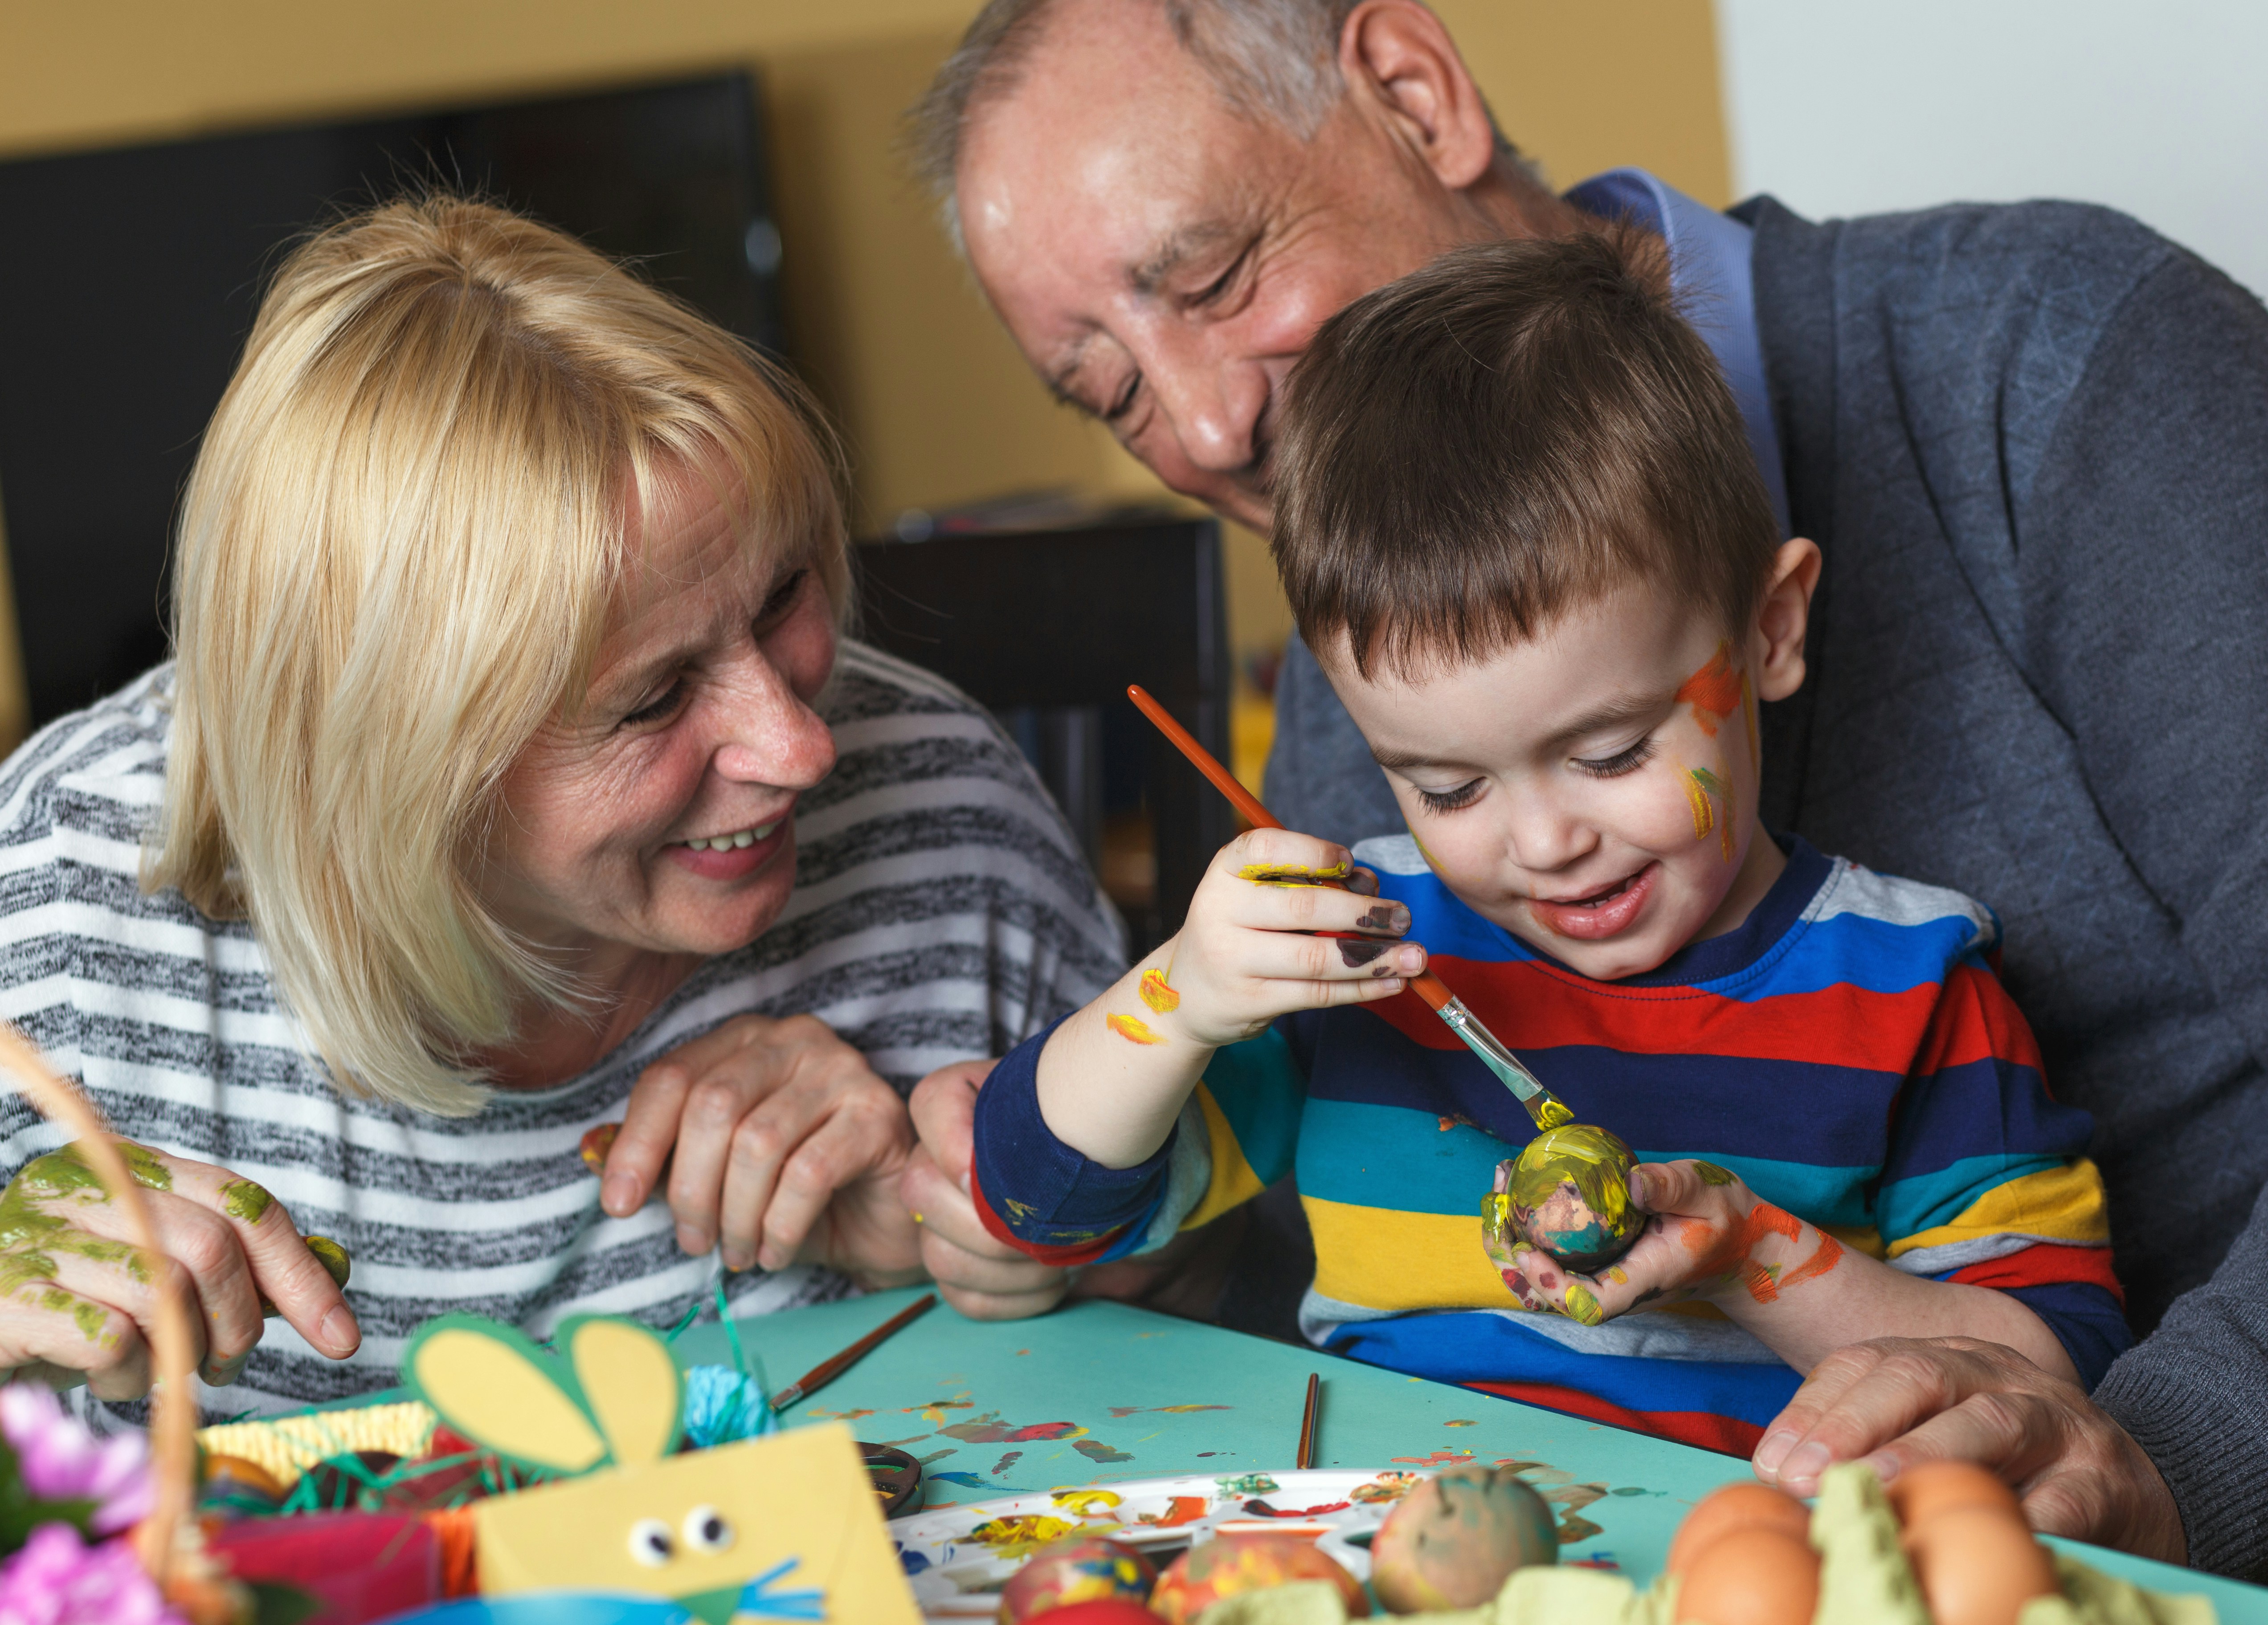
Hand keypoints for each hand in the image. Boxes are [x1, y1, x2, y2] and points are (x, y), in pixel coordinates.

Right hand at [0, 1143, 357, 1399]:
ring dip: (176, 1355)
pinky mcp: (8, 1298)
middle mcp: (82, 1186)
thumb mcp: (158, 1271)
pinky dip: (126, 1374)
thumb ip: (240, 1264)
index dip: (300, 1272)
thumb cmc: (74, 1304)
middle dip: (240, 1323)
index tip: (342, 1336)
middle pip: (212, 1247)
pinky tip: (105, 1377)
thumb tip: (336, 1272)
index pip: (243, 1203)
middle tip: (225, 1366)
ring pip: (162, 1294)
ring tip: (152, 1371)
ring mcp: (37, 1238)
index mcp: (128, 1166)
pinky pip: (110, 1339)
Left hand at [602, 1014, 917, 1283]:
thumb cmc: (797, 1192)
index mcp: (745, 1041)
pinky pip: (808, 1173)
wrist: (883, 1218)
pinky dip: (779, 1226)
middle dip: (691, 1188)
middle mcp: (794, 1041)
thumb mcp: (721, 1174)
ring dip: (736, 1215)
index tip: (618, 1204)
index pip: (672, 1077)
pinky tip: (775, 1250)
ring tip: (736, 1252)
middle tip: (694, 1242)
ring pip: (758, 1142)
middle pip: (713, 1105)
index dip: (637, 1143)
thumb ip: (668, 1160)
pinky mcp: (878, 1114)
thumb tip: (597, 1161)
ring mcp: (843, 1071)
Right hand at [901, 1061, 1069, 1319]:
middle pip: (922, 1191)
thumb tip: (1045, 1163)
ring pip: (940, 1256)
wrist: (1107, 1180)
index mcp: (964, 1098)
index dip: (960, 1144)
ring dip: (1009, 1270)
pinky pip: (963, 1297)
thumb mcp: (1087, 1110)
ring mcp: (938, 1216)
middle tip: (1049, 1229)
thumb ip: (1073, 1112)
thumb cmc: (1094, 1136)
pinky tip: (1052, 1282)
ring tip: (1060, 1259)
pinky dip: (1013, 1299)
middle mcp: (935, 1154)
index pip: (933, 1103)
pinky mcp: (955, 1263)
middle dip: (993, 1225)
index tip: (1013, 1172)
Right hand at [1151, 828, 1422, 1046]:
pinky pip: (1316, 995)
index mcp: (1224, 871)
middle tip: (1403, 917)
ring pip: (1316, 958)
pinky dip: (1361, 989)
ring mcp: (1231, 960)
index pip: (1267, 848)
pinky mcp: (1249, 1001)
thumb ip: (1307, 882)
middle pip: (1304, 908)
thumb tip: (1370, 887)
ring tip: (1413, 956)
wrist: (1186, 992)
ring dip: (1374, 958)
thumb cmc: (1239, 930)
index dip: (1316, 853)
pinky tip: (1391, 982)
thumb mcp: (1256, 893)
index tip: (1351, 863)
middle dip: (1364, 913)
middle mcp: (1220, 911)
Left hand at [1488, 1159, 1833, 1324]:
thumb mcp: (1707, 1195)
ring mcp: (1601, 1276)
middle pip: (1549, 1297)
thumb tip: (1631, 1182)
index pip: (1590, 1305)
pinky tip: (1516, 1190)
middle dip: (1511, 1259)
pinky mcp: (1594, 1260)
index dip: (1552, 1286)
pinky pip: (1550, 1256)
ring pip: (1541, 1279)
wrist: (1735, 1245)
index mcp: (1641, 1280)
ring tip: (1497, 1192)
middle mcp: (1614, 1287)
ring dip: (1509, 1242)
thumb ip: (1672, 1188)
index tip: (1529, 1248)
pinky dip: (1525, 1229)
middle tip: (1495, 1207)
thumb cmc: (1722, 1221)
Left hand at [1752, 1337, 2185, 1562]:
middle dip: (1855, 1422)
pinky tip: (1977, 1537)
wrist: (2135, 1489)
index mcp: (1949, 1359)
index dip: (1813, 1409)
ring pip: (1990, 1421)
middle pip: (1920, 1377)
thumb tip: (1782, 1477)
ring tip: (1875, 1485)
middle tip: (1807, 1473)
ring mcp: (2058, 1423)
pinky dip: (2018, 1517)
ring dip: (1925, 1453)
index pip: (1866, 1363)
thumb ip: (1873, 1443)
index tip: (1771, 1462)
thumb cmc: (2013, 1466)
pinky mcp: (2104, 1481)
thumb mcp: (1940, 1434)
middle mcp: (2000, 1376)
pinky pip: (2061, 1497)